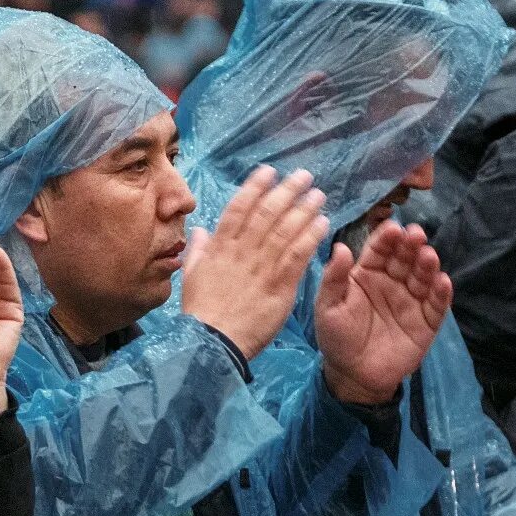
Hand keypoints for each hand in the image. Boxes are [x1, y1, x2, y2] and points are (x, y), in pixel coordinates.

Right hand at [179, 166, 329, 358]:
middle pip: (267, 213)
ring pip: (285, 231)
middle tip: (304, 176)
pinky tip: (323, 223)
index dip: (255, 187)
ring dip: (304, 209)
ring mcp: (261, 268)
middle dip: (287, 191)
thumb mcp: (191, 277)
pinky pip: (298, 256)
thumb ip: (197, 251)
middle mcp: (242, 252)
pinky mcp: (280, 286)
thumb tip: (200, 230)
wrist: (212, 343)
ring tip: (318, 194)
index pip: (239, 208)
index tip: (269, 171)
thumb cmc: (201, 312)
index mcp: (220, 247)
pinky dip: (311, 237)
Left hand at [313, 221, 451, 404]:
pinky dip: (441, 293)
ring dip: (427, 265)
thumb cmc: (337, 337)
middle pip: (404, 258)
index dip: (386, 238)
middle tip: (415, 235)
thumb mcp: (327, 307)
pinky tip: (442, 282)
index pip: (379, 250)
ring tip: (428, 256)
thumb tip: (339, 247)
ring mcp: (411, 300)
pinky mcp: (426, 322)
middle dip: (410, 245)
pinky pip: (437, 305)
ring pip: (423, 277)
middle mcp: (392, 281)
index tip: (392, 229)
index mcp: (367, 273)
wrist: (352, 375)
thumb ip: (333, 278)